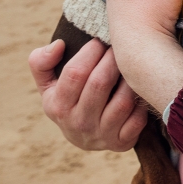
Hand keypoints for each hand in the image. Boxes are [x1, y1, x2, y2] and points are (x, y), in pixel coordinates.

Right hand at [28, 36, 147, 150]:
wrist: (82, 137)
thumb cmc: (67, 100)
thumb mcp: (47, 85)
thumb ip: (41, 62)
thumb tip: (58, 45)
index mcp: (57, 106)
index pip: (75, 73)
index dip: (91, 51)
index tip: (100, 40)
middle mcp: (78, 123)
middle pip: (100, 83)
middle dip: (113, 59)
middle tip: (121, 46)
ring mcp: (101, 135)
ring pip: (122, 101)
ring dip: (131, 79)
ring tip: (133, 64)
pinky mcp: (121, 143)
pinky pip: (138, 118)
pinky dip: (142, 102)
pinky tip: (140, 90)